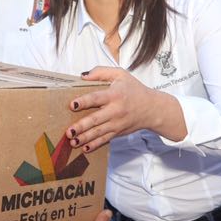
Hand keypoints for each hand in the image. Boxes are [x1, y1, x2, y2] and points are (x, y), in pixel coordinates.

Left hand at [66, 67, 185, 151]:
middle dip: (81, 126)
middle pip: (96, 119)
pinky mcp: (118, 132)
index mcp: (114, 95)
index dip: (84, 101)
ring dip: (85, 138)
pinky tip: (85, 148)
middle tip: (69, 131)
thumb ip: (101, 72)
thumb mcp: (120, 74)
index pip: (96, 98)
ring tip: (72, 141)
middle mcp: (115, 110)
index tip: (72, 105)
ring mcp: (117, 123)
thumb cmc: (134, 90)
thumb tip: (83, 76)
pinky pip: (105, 139)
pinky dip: (95, 145)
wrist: (152, 108)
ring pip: (98, 132)